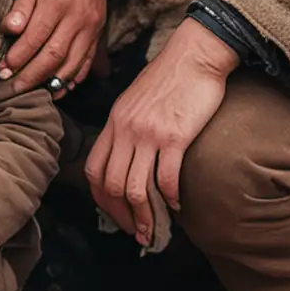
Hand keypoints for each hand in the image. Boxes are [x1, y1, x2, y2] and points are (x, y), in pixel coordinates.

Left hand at [0, 0, 107, 94]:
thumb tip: (10, 31)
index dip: (18, 58)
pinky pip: (87, 60)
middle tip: (13, 87)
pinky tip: (60, 87)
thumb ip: (21, 5)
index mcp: (57, 1)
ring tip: (34, 91)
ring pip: (73, 63)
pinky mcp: (99, 31)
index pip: (35, 38)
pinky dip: (74, 77)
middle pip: (54, 56)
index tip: (4, 71)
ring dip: (53, 82)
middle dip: (32, 76)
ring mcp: (91, 26)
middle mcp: (77, 17)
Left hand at [85, 17, 239, 246]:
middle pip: (111, 185)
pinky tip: (176, 205)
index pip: (94, 170)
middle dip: (122, 217)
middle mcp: (125, 130)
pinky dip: (170, 199)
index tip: (116, 216)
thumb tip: (127, 157)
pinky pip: (166, 178)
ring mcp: (148, 134)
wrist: (194, 56)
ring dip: (144, 217)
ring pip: (135, 189)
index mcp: (114, 122)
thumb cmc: (169, 78)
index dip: (101, 200)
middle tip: (137, 234)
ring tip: (154, 233)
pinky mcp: (174, 137)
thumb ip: (126, 128)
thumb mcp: (135, 101)